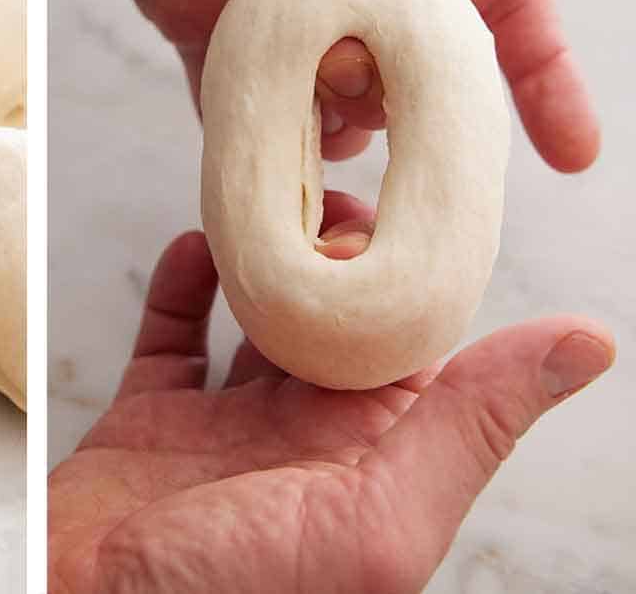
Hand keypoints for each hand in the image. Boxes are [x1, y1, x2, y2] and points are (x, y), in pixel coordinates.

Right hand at [48, 225, 614, 593]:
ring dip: (261, 262)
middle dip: (333, 253)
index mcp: (364, 462)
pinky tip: (191, 243)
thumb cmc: (223, 593)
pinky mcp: (149, 419)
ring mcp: (219, 428)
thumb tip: (587, 341)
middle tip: (324, 183)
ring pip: (255, 320)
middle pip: (333, 324)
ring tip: (264, 200)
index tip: (406, 202)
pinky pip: (173, 335)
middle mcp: (298, 442)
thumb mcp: (374, 520)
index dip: (413, 275)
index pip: (413, 348)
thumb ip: (468, 427)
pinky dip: (182, 285)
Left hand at [50, 0, 622, 171]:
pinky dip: (252, 138)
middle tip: (414, 143)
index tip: (571, 150)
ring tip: (341, 153)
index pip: (501, 5)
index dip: (543, 77)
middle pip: (417, 73)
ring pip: (329, 100)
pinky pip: (231, 96)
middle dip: (426, 121)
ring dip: (343, 137)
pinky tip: (267, 168)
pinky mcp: (193, 13)